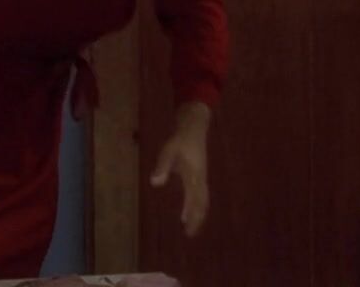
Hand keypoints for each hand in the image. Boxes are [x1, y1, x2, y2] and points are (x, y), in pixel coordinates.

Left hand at [149, 102, 211, 236]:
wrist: (194, 126)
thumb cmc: (181, 138)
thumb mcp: (169, 150)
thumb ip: (162, 166)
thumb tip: (155, 183)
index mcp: (194, 175)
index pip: (195, 201)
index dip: (192, 216)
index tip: (187, 229)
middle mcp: (200, 178)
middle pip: (202, 203)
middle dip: (197, 219)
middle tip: (190, 234)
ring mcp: (201, 176)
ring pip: (203, 200)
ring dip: (198, 213)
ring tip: (190, 225)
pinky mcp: (199, 174)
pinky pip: (201, 194)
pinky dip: (197, 204)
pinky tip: (188, 209)